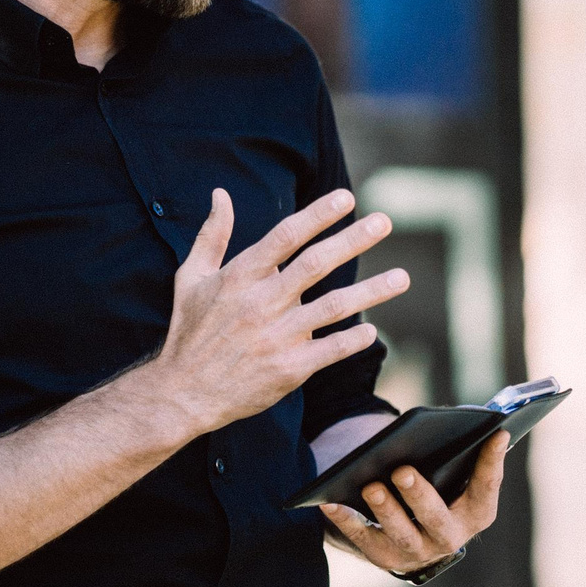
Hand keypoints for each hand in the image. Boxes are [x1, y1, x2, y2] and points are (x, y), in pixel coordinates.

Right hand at [135, 188, 407, 438]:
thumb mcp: (191, 278)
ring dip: (372, 291)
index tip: (347, 198)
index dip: (317, 215)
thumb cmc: (189, 332)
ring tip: (403, 277)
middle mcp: (260, 303)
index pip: (285, 237)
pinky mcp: (287, 368)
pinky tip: (373, 331)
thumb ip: (212, 235)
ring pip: (333, 307)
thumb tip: (221, 193)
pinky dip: (353, 340)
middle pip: (316, 264)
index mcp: (239, 277)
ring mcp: (276, 336)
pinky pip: (330, 350)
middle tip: (385, 221)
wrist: (182, 393)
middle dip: (353, 240)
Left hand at [321, 432, 509, 573]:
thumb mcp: (454, 473)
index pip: (487, 488)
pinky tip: (331, 502)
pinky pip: (363, 539)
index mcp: (475, 514)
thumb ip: (464, 452)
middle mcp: (449, 539)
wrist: (412, 534)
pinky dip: (347, 521)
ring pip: (400, 534)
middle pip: (436, 519)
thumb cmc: (437, 488)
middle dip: (419, 495)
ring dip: (385, 510)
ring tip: (371, 487)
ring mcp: (416, 552)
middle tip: (402, 470)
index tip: (497, 432)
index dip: (493, 461)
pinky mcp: (384, 557)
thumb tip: (475, 420)